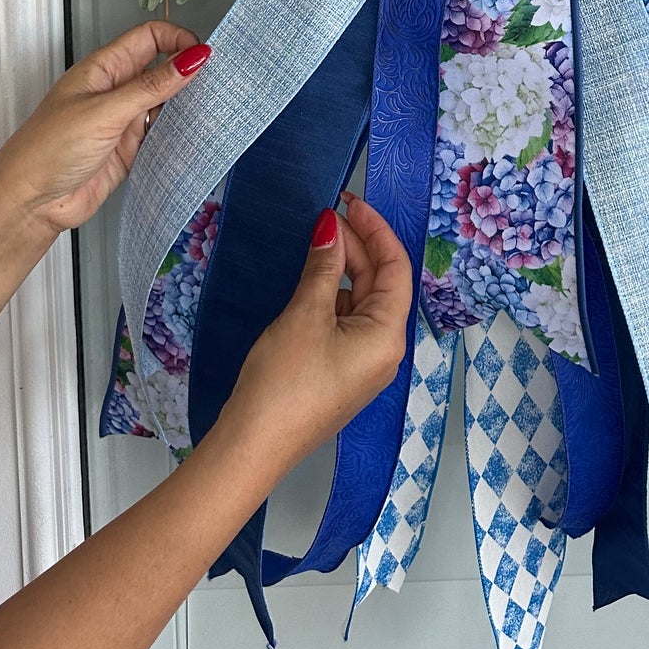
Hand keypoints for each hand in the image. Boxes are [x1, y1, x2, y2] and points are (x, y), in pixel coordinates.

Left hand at [0, 21, 211, 239]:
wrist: (31, 204)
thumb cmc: (48, 150)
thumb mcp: (104, 112)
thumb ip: (151, 86)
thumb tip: (192, 58)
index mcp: (103, 68)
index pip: (149, 38)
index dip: (177, 39)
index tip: (203, 55)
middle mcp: (115, 90)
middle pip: (161, 67)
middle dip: (188, 71)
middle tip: (217, 82)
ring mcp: (123, 120)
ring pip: (165, 101)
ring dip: (185, 104)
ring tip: (210, 109)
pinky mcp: (130, 149)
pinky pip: (162, 133)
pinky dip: (179, 133)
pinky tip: (193, 135)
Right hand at [212, 194, 411, 480]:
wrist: (253, 446)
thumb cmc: (284, 379)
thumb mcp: (305, 313)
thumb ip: (323, 266)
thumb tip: (331, 227)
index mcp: (388, 335)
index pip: (396, 268)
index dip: (375, 229)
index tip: (349, 201)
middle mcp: (384, 350)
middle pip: (380, 284)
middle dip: (356, 247)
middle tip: (325, 217)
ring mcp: (363, 365)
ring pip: (361, 302)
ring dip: (342, 270)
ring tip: (314, 243)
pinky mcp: (340, 373)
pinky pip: (345, 322)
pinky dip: (331, 296)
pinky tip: (309, 281)